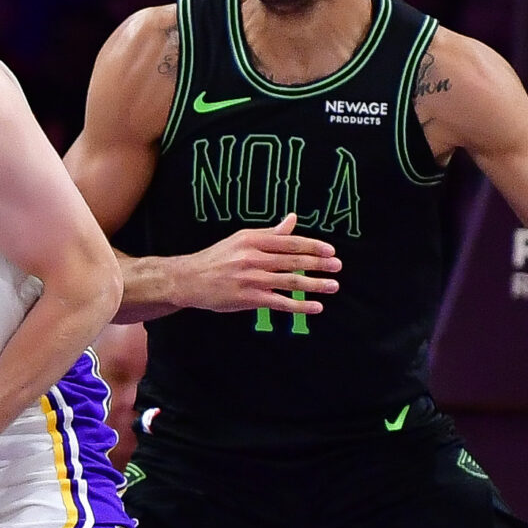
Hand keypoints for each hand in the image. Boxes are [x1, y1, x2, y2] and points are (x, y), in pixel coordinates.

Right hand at [175, 213, 339, 314]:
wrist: (189, 280)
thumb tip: (292, 220)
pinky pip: (280, 302)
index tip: (330, 251)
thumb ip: (269, 233)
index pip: (290, 242)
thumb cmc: (216, 258)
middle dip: (319, 264)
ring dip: (315, 284)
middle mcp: (254, 258)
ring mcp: (252, 279)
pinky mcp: (249, 298)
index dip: (313, 246)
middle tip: (338, 267)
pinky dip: (300, 306)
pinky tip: (316, 307)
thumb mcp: (241, 240)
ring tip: (332, 286)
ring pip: (291, 281)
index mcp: (253, 240)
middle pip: (294, 260)